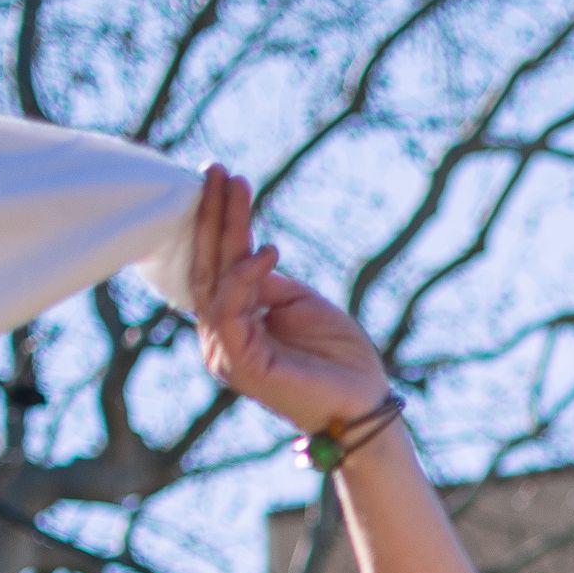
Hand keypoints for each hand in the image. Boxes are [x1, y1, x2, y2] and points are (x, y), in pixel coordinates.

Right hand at [188, 168, 393, 437]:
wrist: (365, 402)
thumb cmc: (338, 357)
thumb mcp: (301, 304)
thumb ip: (266, 282)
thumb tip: (245, 250)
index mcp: (234, 323)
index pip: (218, 266)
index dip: (219, 222)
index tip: (224, 178)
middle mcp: (221, 338)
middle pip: (209, 267)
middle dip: (213, 215)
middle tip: (218, 170)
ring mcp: (227, 353)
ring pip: (215, 282)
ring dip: (225, 231)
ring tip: (239, 190)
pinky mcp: (241, 365)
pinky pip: (231, 311)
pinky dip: (245, 277)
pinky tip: (266, 250)